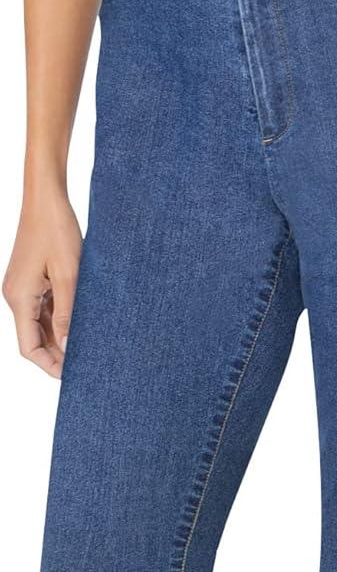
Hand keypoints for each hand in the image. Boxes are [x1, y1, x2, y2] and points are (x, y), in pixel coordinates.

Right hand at [3, 188, 81, 378]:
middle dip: (57, 354)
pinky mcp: (31, 280)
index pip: (29, 348)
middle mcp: (16, 296)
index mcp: (19, 298)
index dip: (49, 365)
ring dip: (60, 337)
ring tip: (87, 345)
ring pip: (40, 325)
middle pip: (33, 339)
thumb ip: (66, 313)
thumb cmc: (56, 229)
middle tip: (86, 363)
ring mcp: (22, 288)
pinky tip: (79, 323)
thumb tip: (67, 347)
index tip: (73, 374)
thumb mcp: (68, 275)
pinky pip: (44, 308)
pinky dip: (59, 319)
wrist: (46, 197)